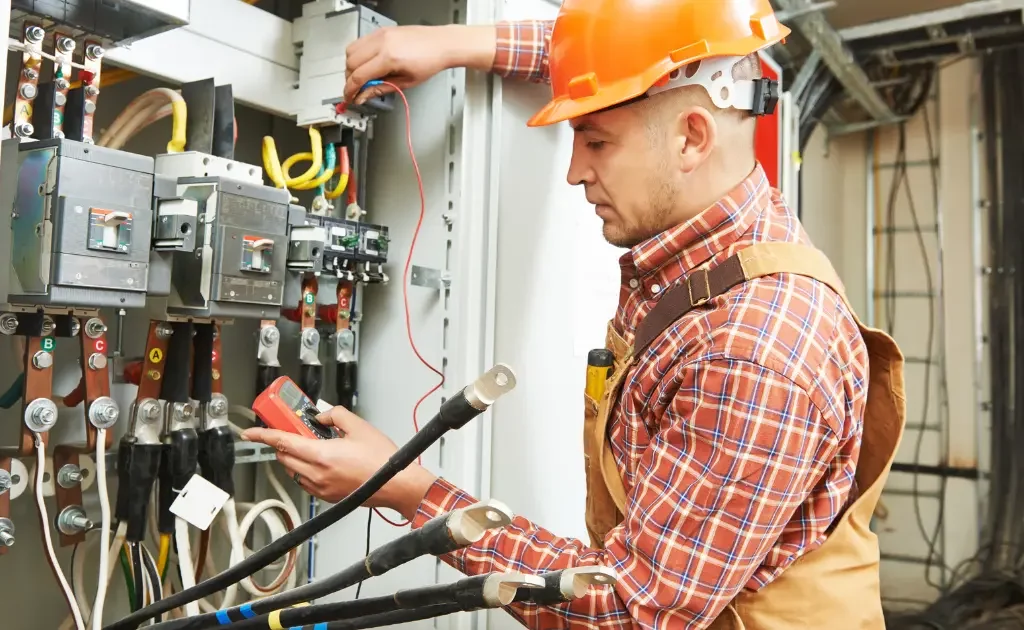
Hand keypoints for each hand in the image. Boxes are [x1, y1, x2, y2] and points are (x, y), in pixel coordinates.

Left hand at [240, 406, 437, 520]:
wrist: (396, 484)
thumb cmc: (381, 460)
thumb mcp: (359, 426)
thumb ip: (334, 415)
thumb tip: (320, 417)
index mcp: (321, 456)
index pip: (282, 443)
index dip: (263, 436)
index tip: (250, 433)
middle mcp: (316, 475)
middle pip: (284, 457)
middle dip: (284, 443)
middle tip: (296, 431)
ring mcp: (321, 488)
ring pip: (294, 471)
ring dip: (296, 457)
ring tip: (315, 446)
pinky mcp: (327, 497)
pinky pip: (306, 481)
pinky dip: (306, 470)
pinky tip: (324, 462)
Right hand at [344, 24, 497, 104]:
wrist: (441, 44)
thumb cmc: (430, 61)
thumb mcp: (405, 83)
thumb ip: (380, 89)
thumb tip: (364, 96)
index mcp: (389, 57)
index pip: (358, 76)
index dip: (350, 90)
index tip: (349, 97)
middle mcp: (382, 42)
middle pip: (350, 63)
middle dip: (349, 79)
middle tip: (356, 90)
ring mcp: (380, 34)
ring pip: (351, 50)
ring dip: (351, 66)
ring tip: (362, 77)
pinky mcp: (381, 30)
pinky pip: (360, 42)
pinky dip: (358, 54)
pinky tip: (367, 63)